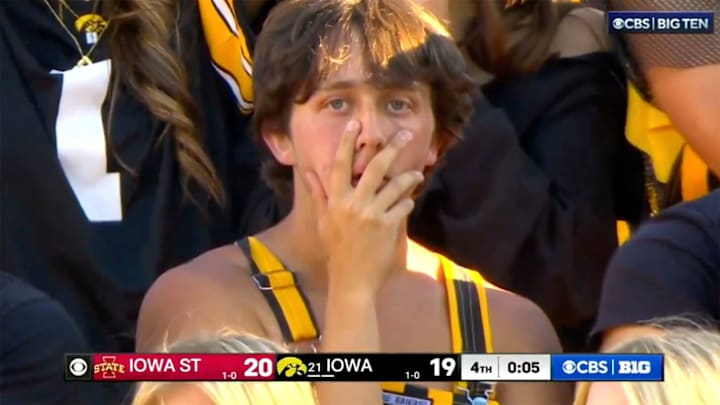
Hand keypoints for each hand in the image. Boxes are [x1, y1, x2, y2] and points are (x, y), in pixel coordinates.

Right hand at [305, 120, 423, 296]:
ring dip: (408, 177)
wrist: (351, 280)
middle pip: (374, 167)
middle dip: (391, 148)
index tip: (354, 124)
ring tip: (417, 174)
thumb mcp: (324, 221)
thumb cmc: (336, 250)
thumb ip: (319, 195)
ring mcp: (372, 214)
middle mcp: (353, 203)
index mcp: (336, 200)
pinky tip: (409, 203)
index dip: (346, 143)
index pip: (340, 165)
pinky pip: (403, 207)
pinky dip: (407, 203)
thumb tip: (309, 172)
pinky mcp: (387, 226)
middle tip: (405, 133)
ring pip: (395, 185)